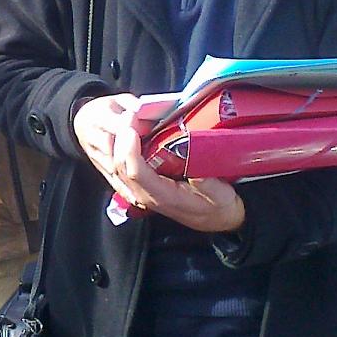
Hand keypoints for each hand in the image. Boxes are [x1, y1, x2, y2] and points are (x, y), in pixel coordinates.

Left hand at [73, 95, 245, 232]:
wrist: (219, 220)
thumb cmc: (219, 206)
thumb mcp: (220, 195)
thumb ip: (207, 183)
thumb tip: (195, 165)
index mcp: (162, 196)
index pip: (135, 172)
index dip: (129, 149)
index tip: (131, 127)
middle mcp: (146, 195)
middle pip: (121, 167)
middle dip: (119, 140)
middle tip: (127, 116)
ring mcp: (141, 192)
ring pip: (117, 168)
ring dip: (116, 143)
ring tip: (124, 120)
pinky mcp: (142, 187)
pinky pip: (122, 168)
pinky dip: (120, 150)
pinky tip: (124, 134)